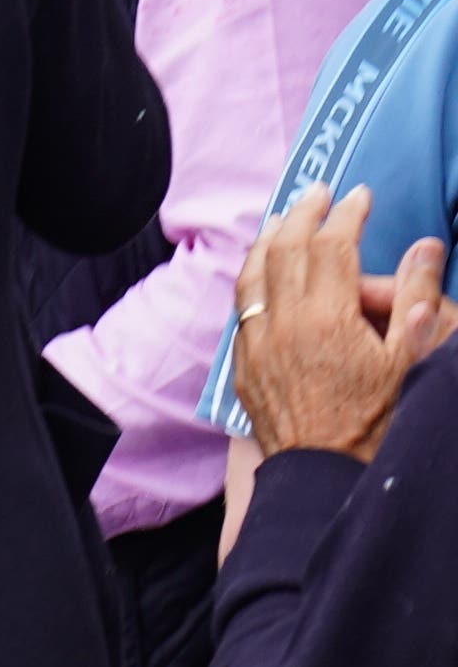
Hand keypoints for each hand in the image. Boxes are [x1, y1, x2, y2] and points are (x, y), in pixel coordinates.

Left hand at [232, 185, 446, 461]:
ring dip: (268, 240)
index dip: (347, 216)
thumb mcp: (411, 360)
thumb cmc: (377, 420)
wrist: (325, 474)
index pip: (332, 247)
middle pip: (285, 250)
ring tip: (283, 217)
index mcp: (327, 318)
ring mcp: (257, 344)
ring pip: (253, 275)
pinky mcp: (244, 364)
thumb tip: (425, 246)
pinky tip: (261, 269)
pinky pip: (241, 306)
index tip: (360, 196)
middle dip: (303, 214)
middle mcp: (283, 324)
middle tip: (319, 192)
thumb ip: (418, 299)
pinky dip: (252, 276)